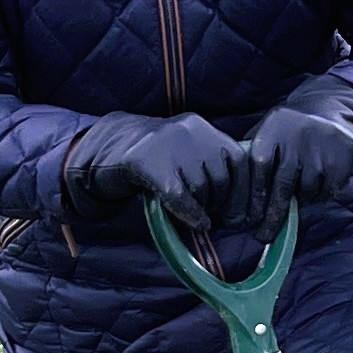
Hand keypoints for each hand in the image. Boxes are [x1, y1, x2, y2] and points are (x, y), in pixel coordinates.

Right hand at [65, 111, 248, 231]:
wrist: (106, 152)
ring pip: (201, 187)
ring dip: (204, 209)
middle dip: (223, 204)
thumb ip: (214, 171)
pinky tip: (197, 224)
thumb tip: (244, 209)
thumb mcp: (187, 157)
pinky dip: (191, 214)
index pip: (240, 160)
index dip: (246, 192)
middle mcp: (188, 130)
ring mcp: (166, 143)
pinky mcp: (146, 161)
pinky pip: (179, 195)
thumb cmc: (155, 163)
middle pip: (222, 177)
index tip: (246, 216)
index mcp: (203, 128)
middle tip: (217, 219)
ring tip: (197, 216)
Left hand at [241, 77, 352, 211]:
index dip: (255, 196)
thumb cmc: (290, 132)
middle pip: (282, 186)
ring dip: (300, 201)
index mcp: (274, 130)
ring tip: (299, 191)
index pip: (260, 168)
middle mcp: (297, 138)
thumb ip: (253, 156)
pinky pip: (327, 191)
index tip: (249, 219)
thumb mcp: (268, 132)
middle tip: (263, 236)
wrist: (331, 113)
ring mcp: (322, 149)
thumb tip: (234, 195)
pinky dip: (320, 196)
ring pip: (307, 192)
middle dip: (272, 216)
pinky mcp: (343, 157)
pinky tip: (318, 183)